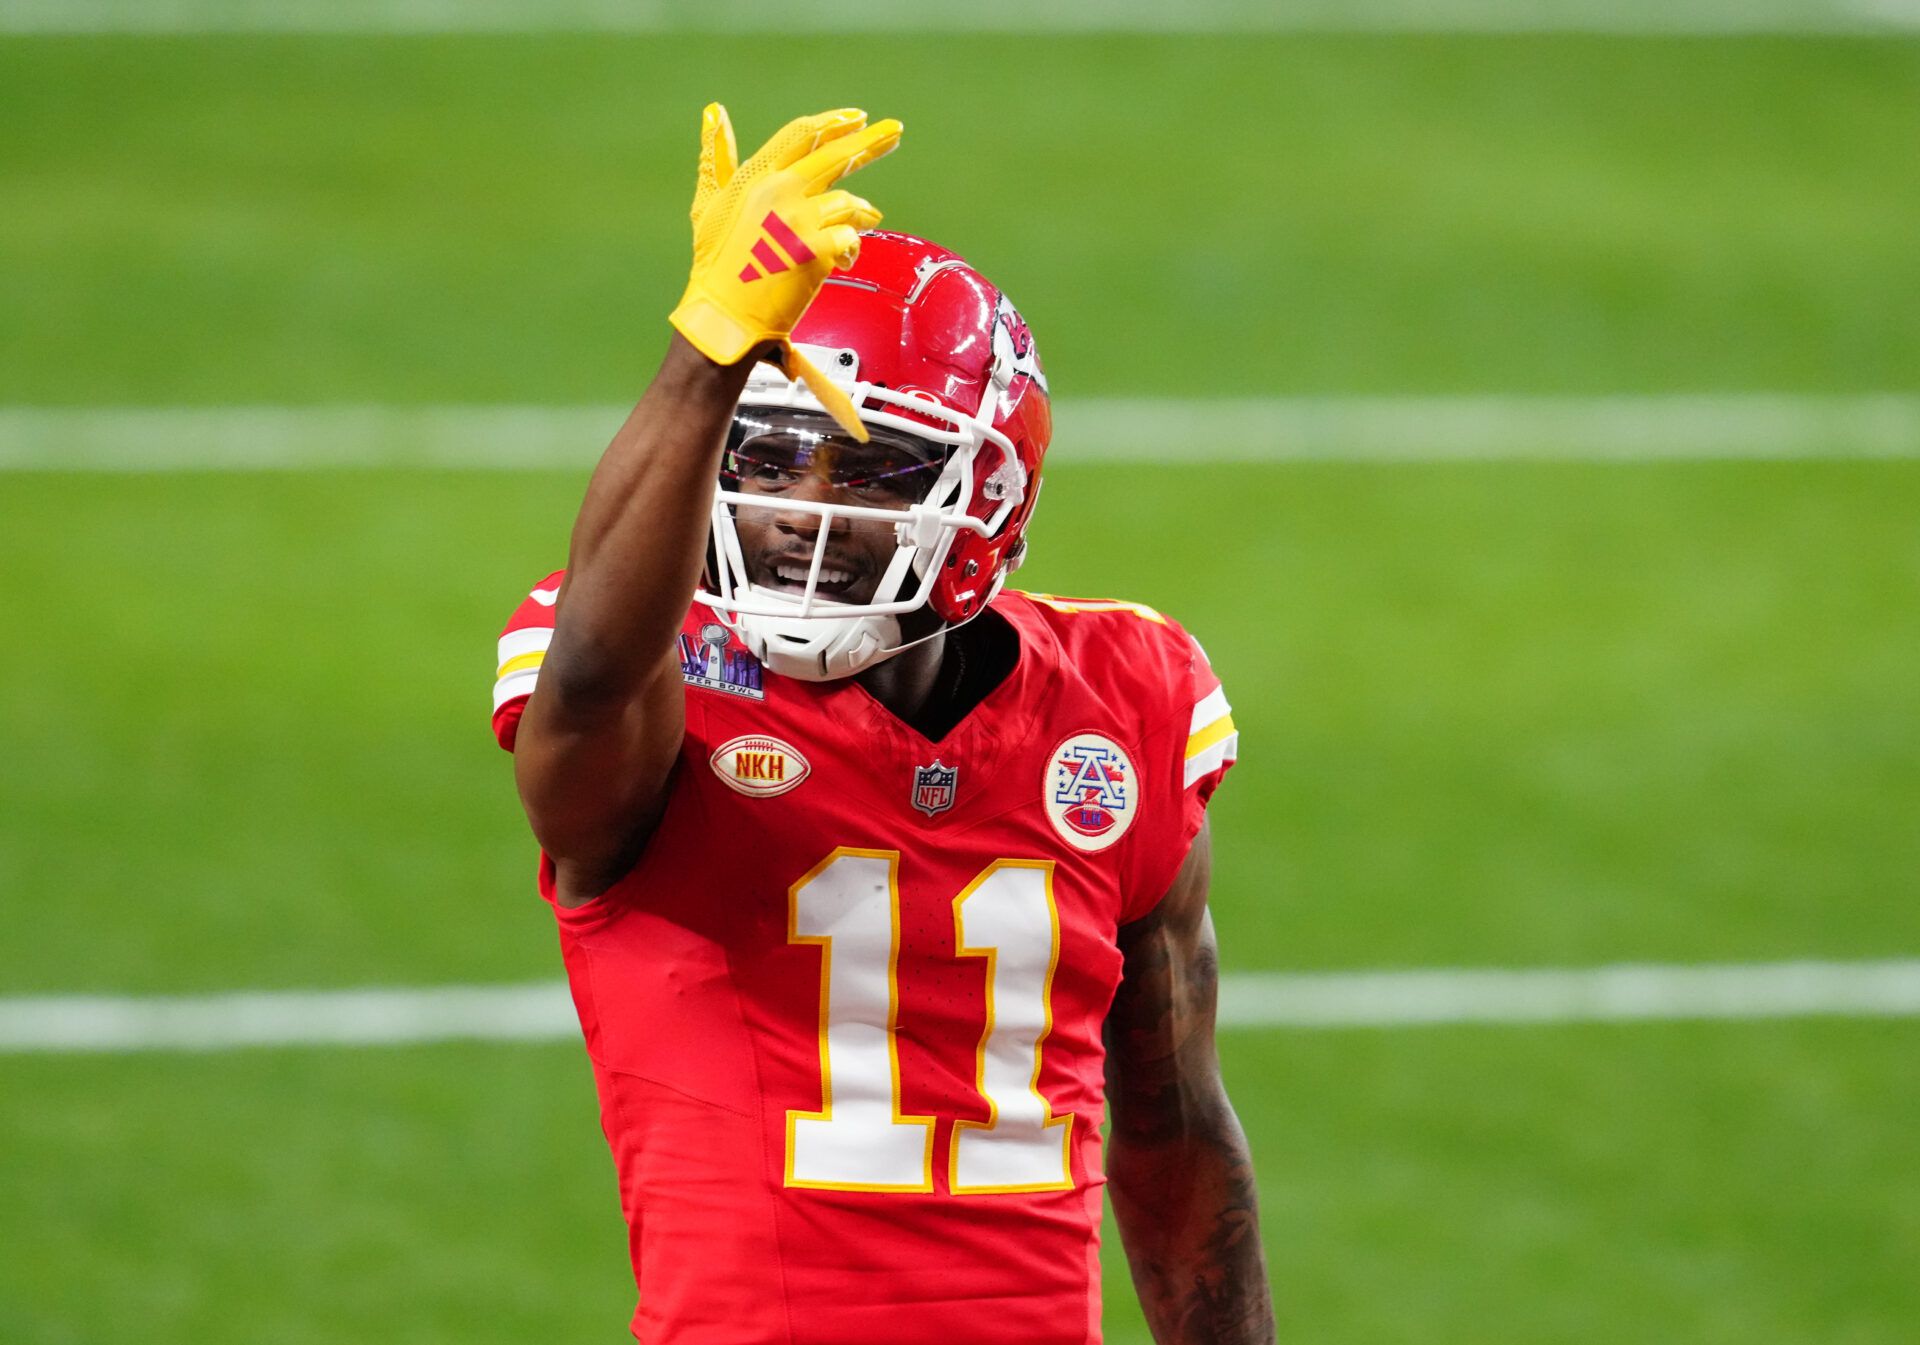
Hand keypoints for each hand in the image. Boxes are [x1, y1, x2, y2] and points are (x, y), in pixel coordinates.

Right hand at [668, 104, 899, 439]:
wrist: (723, 316)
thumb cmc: (715, 265)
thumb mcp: (709, 204)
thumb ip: (716, 158)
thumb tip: (714, 112)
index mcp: (756, 176)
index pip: (802, 135)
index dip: (834, 123)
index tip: (858, 117)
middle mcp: (780, 190)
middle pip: (836, 156)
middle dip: (871, 142)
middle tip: (895, 132)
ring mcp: (799, 219)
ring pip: (848, 204)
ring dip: (855, 218)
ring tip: (848, 236)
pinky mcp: (816, 249)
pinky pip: (851, 238)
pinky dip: (850, 249)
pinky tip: (841, 261)